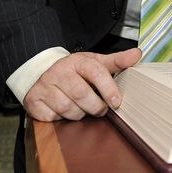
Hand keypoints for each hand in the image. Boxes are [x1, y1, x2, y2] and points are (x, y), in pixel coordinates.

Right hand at [23, 48, 140, 121]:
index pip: (96, 72)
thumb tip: (137, 54)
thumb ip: (117, 61)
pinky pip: (52, 117)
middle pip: (81, 94)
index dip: (108, 88)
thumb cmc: (74, 70)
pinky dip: (62, 118)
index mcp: (77, 61)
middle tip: (101, 109)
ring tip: (83, 109)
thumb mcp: (95, 62)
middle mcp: (59, 72)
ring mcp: (45, 86)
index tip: (117, 102)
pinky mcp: (34, 101)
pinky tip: (65, 111)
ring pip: (68, 109)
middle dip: (95, 106)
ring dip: (80, 114)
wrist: (42, 72)